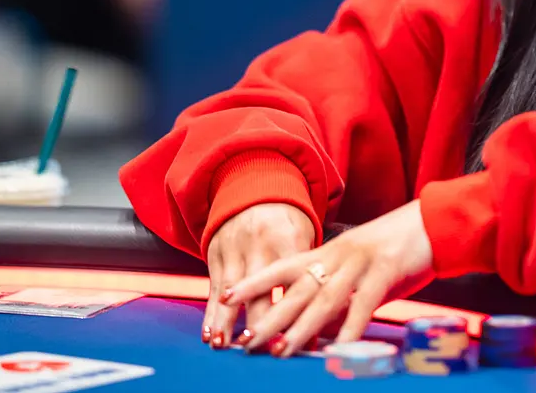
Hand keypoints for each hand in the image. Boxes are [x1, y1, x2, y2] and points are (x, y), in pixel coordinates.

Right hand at [202, 203, 313, 349]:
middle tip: (257, 347)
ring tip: (224, 344)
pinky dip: (212, 311)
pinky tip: (210, 332)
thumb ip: (311, 273)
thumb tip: (325, 317)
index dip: (296, 308)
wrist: (254, 188)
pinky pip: (214, 286)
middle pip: (260, 287)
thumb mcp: (305, 238)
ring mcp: (236, 248)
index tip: (298, 335)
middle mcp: (260, 243)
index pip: (294, 278)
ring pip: (232, 289)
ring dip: (227, 319)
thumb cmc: (287, 222)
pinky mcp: (217, 252)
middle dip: (258, 318)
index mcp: (289, 239)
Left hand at [221, 200, 435, 356]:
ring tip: (279, 351)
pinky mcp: (386, 271)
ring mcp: (361, 263)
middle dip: (270, 317)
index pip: (283, 267)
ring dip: (301, 328)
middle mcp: (338, 256)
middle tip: (246, 342)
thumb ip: (339, 296)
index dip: (254, 282)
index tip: (225, 297)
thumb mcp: (360, 270)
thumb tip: (317, 330)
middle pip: (297, 289)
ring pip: (324, 299)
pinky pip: (364, 304)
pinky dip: (350, 329)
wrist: (434, 222)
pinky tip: (337, 351)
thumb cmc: (396, 250)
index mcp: (329, 252)